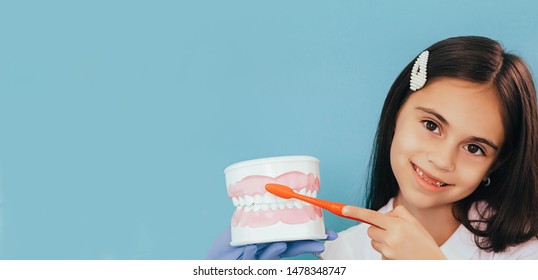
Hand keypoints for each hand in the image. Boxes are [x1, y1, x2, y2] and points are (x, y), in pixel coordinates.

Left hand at [205, 227, 337, 259]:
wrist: (213, 265)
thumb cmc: (227, 247)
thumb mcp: (240, 227)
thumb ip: (254, 219)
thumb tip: (268, 204)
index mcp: (271, 238)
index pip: (295, 235)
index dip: (310, 233)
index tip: (326, 231)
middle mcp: (270, 249)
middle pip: (294, 246)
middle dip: (309, 244)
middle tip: (323, 242)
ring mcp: (262, 259)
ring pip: (276, 255)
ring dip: (279, 249)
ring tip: (281, 245)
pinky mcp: (251, 266)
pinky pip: (254, 261)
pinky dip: (251, 255)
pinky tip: (248, 249)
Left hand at [342, 205, 445, 259]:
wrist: (433, 266)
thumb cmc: (424, 243)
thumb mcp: (415, 223)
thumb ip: (398, 214)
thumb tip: (383, 215)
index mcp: (397, 226)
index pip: (371, 216)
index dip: (355, 212)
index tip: (343, 210)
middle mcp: (390, 239)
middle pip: (370, 230)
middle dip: (377, 229)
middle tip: (393, 233)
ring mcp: (387, 252)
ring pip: (374, 242)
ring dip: (382, 241)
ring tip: (399, 245)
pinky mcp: (386, 262)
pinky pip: (379, 253)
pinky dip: (386, 252)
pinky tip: (399, 254)